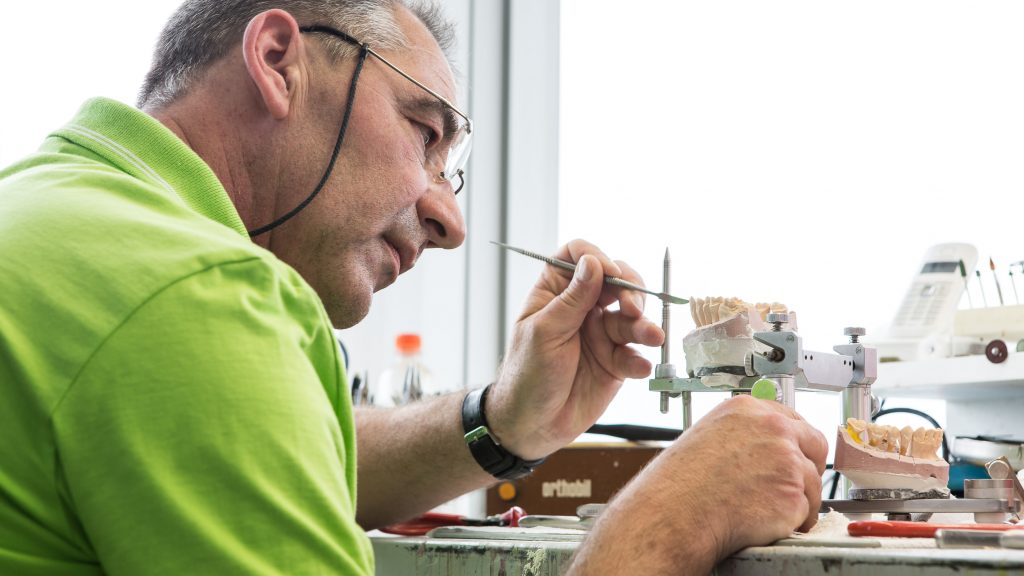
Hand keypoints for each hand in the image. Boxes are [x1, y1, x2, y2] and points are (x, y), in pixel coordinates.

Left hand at [485, 239, 663, 459]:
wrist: (532, 425)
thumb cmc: (526, 375)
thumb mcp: (544, 333)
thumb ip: (572, 299)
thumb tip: (592, 262)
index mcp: (556, 293)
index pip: (578, 257)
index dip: (597, 258)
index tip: (610, 273)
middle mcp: (582, 308)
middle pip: (615, 282)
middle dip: (630, 291)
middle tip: (632, 309)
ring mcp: (601, 334)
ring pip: (632, 317)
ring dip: (644, 325)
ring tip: (652, 337)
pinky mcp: (616, 362)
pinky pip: (635, 353)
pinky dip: (640, 359)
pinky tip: (637, 368)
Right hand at [569, 395, 827, 573]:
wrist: (674, 513)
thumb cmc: (680, 483)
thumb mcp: (708, 437)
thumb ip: (742, 434)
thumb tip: (762, 449)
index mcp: (747, 409)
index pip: (792, 420)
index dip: (795, 444)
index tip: (795, 456)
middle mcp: (772, 427)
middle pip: (814, 444)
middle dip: (807, 468)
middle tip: (792, 488)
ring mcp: (786, 459)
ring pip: (813, 481)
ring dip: (800, 500)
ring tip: (771, 512)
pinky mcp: (793, 493)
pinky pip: (806, 511)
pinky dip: (793, 522)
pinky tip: (768, 523)